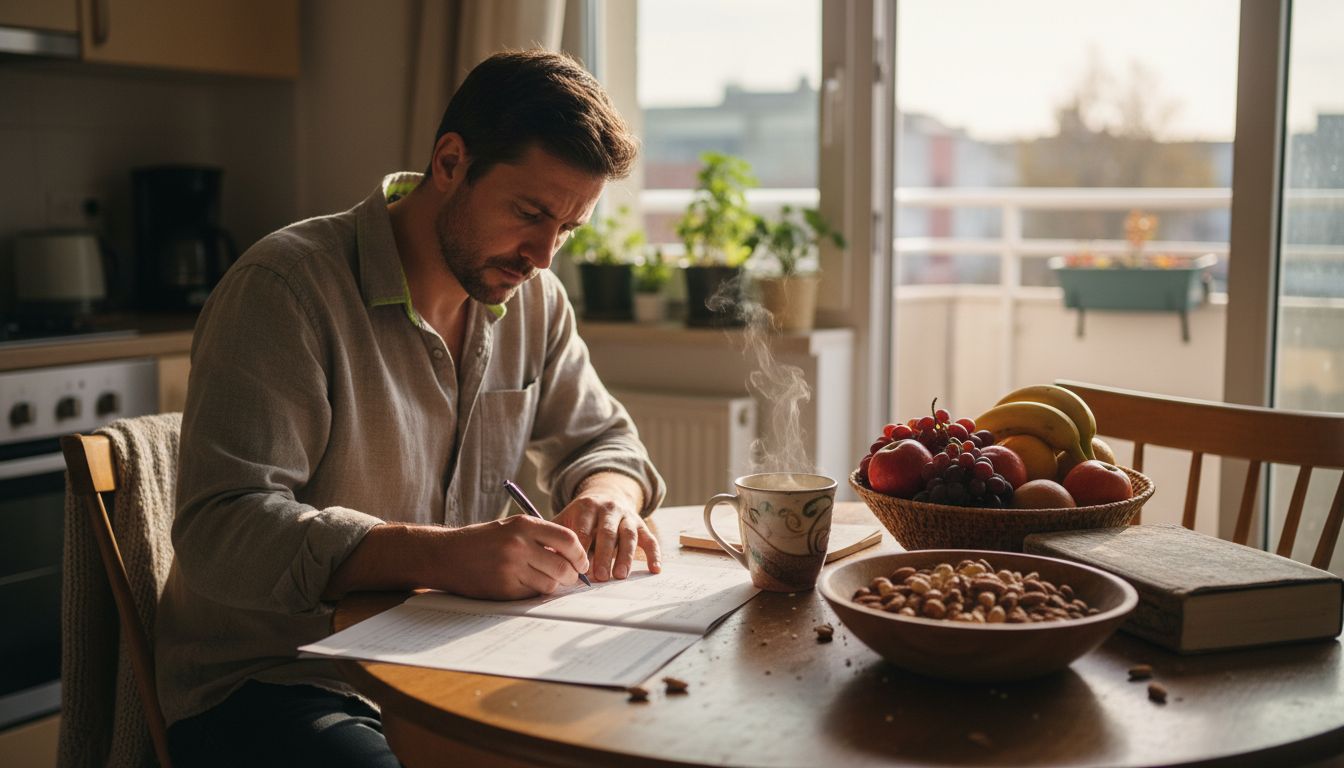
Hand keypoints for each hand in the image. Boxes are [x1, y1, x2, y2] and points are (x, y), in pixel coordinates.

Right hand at [441, 515, 589, 599]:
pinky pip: (532, 594)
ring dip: (552, 585)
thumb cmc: (482, 540)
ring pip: (550, 584)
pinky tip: (523, 584)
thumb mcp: (511, 527)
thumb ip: (540, 537)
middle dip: (572, 575)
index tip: (582, 562)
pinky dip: (534, 592)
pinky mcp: (504, 588)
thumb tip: (573, 556)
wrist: (446, 555)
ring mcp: (511, 568)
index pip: (568, 539)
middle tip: (571, 578)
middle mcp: (518, 545)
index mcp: (524, 525)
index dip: (580, 554)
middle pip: (563, 566)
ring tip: (543, 579)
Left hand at [553, 473, 660, 580]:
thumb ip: (556, 538)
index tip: (578, 568)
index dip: (582, 548)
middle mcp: (609, 508)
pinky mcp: (641, 524)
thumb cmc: (581, 517)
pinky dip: (654, 554)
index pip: (584, 529)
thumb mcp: (566, 519)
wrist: (605, 496)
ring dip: (626, 556)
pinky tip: (655, 569)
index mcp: (587, 507)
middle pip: (607, 532)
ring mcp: (627, 516)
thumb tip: (546, 560)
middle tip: (600, 576)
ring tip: (621, 575)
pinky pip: (650, 539)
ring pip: (629, 536)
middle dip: (604, 555)